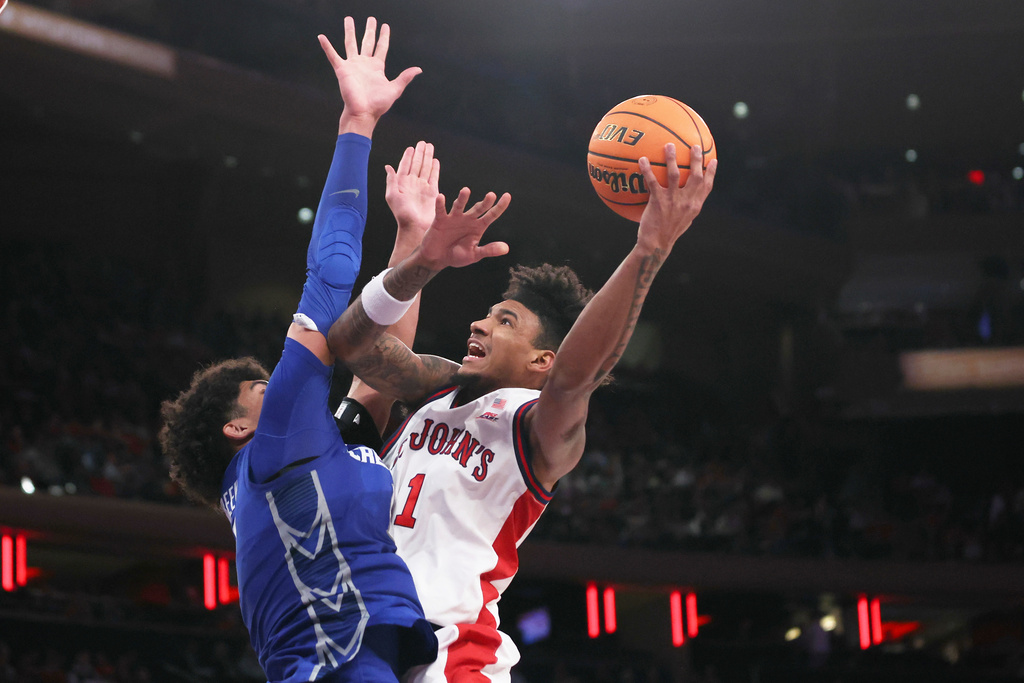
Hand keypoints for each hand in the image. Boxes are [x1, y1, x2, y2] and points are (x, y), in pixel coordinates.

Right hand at [318, 17, 420, 134]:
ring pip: (350, 43)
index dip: (384, 36)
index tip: (385, 26)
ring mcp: (353, 65)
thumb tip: (419, 69)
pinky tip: (321, 37)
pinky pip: (332, 55)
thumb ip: (405, 77)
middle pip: (367, 42)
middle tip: (371, 18)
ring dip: (350, 31)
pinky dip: (327, 46)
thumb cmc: (378, 105)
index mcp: (377, 67)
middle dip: (369, 30)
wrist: (363, 113)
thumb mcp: (395, 89)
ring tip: (348, 19)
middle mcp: (364, 64)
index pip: (381, 47)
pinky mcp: (342, 69)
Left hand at [386, 141, 439, 244]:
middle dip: (419, 153)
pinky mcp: (432, 192)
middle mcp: (413, 183)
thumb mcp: (392, 196)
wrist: (416, 226)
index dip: (407, 156)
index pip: (405, 166)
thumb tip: (388, 166)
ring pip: (426, 168)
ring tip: (429, 147)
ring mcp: (423, 187)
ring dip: (427, 157)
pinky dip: (435, 168)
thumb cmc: (402, 214)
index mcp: (402, 183)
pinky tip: (435, 161)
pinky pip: (434, 177)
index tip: (411, 148)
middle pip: (417, 164)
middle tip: (422, 143)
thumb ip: (391, 180)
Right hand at [416, 188, 511, 270]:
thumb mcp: (475, 254)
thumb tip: (506, 248)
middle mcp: (468, 219)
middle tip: (491, 195)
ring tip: (466, 191)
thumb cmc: (457, 256)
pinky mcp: (440, 220)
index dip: (500, 206)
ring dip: (462, 199)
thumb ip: (489, 250)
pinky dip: (440, 204)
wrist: (438, 259)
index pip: (492, 215)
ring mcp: (454, 218)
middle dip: (485, 203)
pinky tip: (441, 197)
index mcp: (478, 226)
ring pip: (459, 206)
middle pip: (478, 208)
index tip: (507, 196)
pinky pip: (441, 211)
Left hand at [636, 144, 716, 252]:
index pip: (707, 187)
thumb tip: (688, 198)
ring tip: (669, 145)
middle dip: (696, 159)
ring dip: (672, 158)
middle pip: (695, 176)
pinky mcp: (658, 202)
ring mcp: (673, 201)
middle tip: (694, 145)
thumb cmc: (668, 233)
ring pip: (674, 174)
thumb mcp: (684, 221)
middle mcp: (687, 202)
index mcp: (695, 206)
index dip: (711, 173)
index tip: (714, 160)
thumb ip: (687, 207)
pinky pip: (652, 181)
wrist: (656, 244)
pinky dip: (647, 169)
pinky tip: (642, 159)